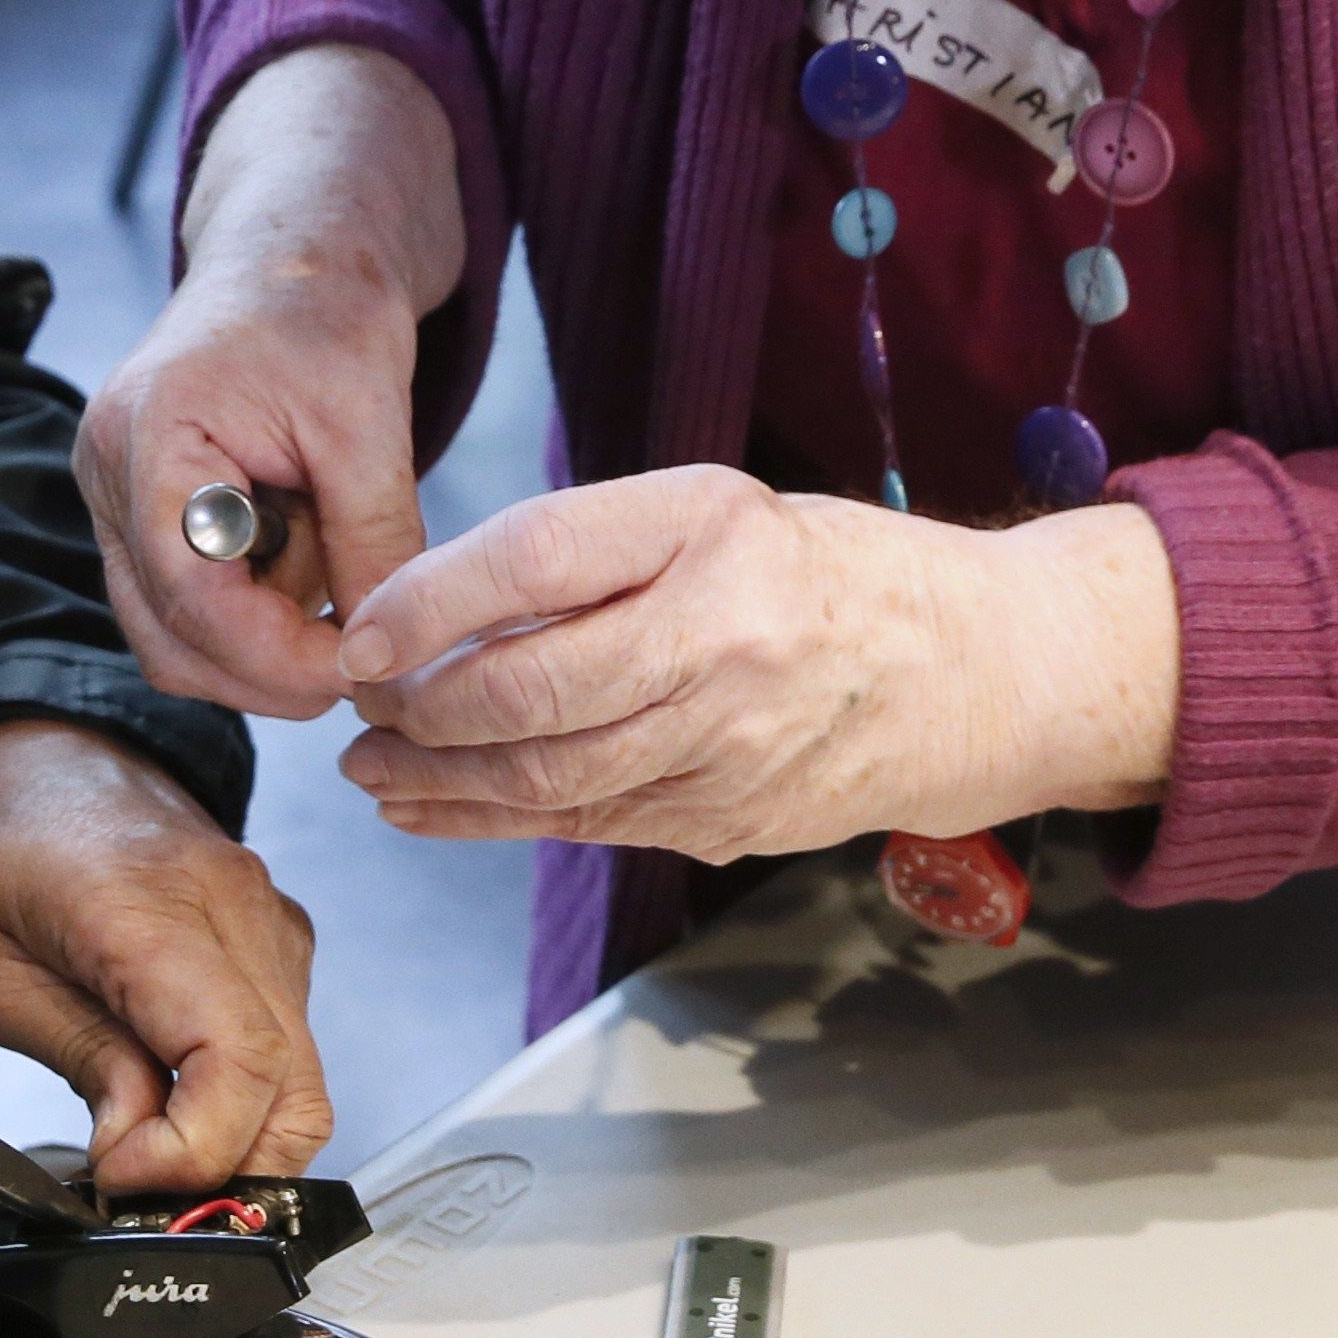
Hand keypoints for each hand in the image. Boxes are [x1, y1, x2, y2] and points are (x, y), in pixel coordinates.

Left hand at [0, 722, 331, 1192]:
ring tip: (148, 1147)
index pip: (237, 1059)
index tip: (123, 1174)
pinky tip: (175, 1100)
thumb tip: (141, 1151)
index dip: (195, 1149)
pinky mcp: (280, 938)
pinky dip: (246, 1100)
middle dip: (227, 1170)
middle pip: (295, 1087)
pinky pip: (291, 1047)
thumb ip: (78, 1059)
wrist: (37, 753)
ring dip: (238, 1141)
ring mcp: (271, 921)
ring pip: (304, 1078)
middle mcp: (234, 908)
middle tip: (141, 1190)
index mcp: (147, 906)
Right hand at [78, 45, 460, 717]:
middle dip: (268, 671)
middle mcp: (107, 474)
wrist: (295, 255)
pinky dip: (257, 615)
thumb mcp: (369, 424)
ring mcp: (116, 500)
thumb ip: (374, 542)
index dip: (274, 654)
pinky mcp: (143, 516)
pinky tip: (315, 570)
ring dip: (264, 645)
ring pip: (173, 636)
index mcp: (148, 435)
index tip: (358, 672)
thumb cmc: (326, 311)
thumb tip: (385, 659)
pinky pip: (187, 606)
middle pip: (165, 637)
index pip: (190, 594)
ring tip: (342, 588)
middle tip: (362, 672)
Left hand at [333, 468, 1183, 861]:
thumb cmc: (826, 576)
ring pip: (543, 776)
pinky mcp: (729, 817)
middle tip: (358, 700)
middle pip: (527, 689)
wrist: (979, 670)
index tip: (361, 633)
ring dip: (434, 778)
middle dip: (415, 706)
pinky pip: (586, 824)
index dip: (428, 604)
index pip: (535, 560)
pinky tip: (430, 807)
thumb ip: (592, 550)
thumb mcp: (718, 513)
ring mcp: (731, 742)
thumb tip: (435, 605)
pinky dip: (489, 821)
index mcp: (713, 529)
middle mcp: (724, 635)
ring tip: (372, 762)